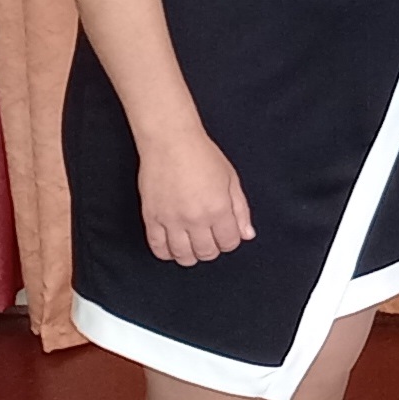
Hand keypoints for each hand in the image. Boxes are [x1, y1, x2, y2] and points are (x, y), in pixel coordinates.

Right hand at [139, 128, 253, 264]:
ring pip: (182, 254)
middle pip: (206, 252)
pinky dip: (166, 253)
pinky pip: (157, 247)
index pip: (229, 242)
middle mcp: (195, 219)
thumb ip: (241, 210)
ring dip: (190, 256)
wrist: (170, 143)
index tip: (226, 235)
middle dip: (212, 250)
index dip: (230, 242)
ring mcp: (171, 220)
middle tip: (210, 241)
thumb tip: (247, 235)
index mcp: (218, 209)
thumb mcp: (232, 181)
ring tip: (192, 247)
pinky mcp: (151, 218)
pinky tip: (173, 249)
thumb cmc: (203, 157)